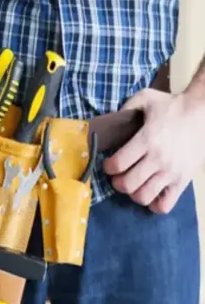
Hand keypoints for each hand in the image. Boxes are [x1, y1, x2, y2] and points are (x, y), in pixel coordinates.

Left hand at [104, 89, 204, 212]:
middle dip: (117, 183)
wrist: (204, 112)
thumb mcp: (147, 98)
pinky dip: (154, 204)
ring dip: (133, 194)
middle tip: (118, 176)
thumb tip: (111, 122)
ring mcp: (172, 172)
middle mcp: (159, 158)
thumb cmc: (172, 106)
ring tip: (134, 184)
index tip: (109, 164)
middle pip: (127, 185)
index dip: (108, 167)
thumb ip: (126, 107)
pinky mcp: (183, 181)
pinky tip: (151, 193)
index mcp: (147, 139)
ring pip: (143, 197)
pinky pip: (165, 205)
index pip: (118, 164)